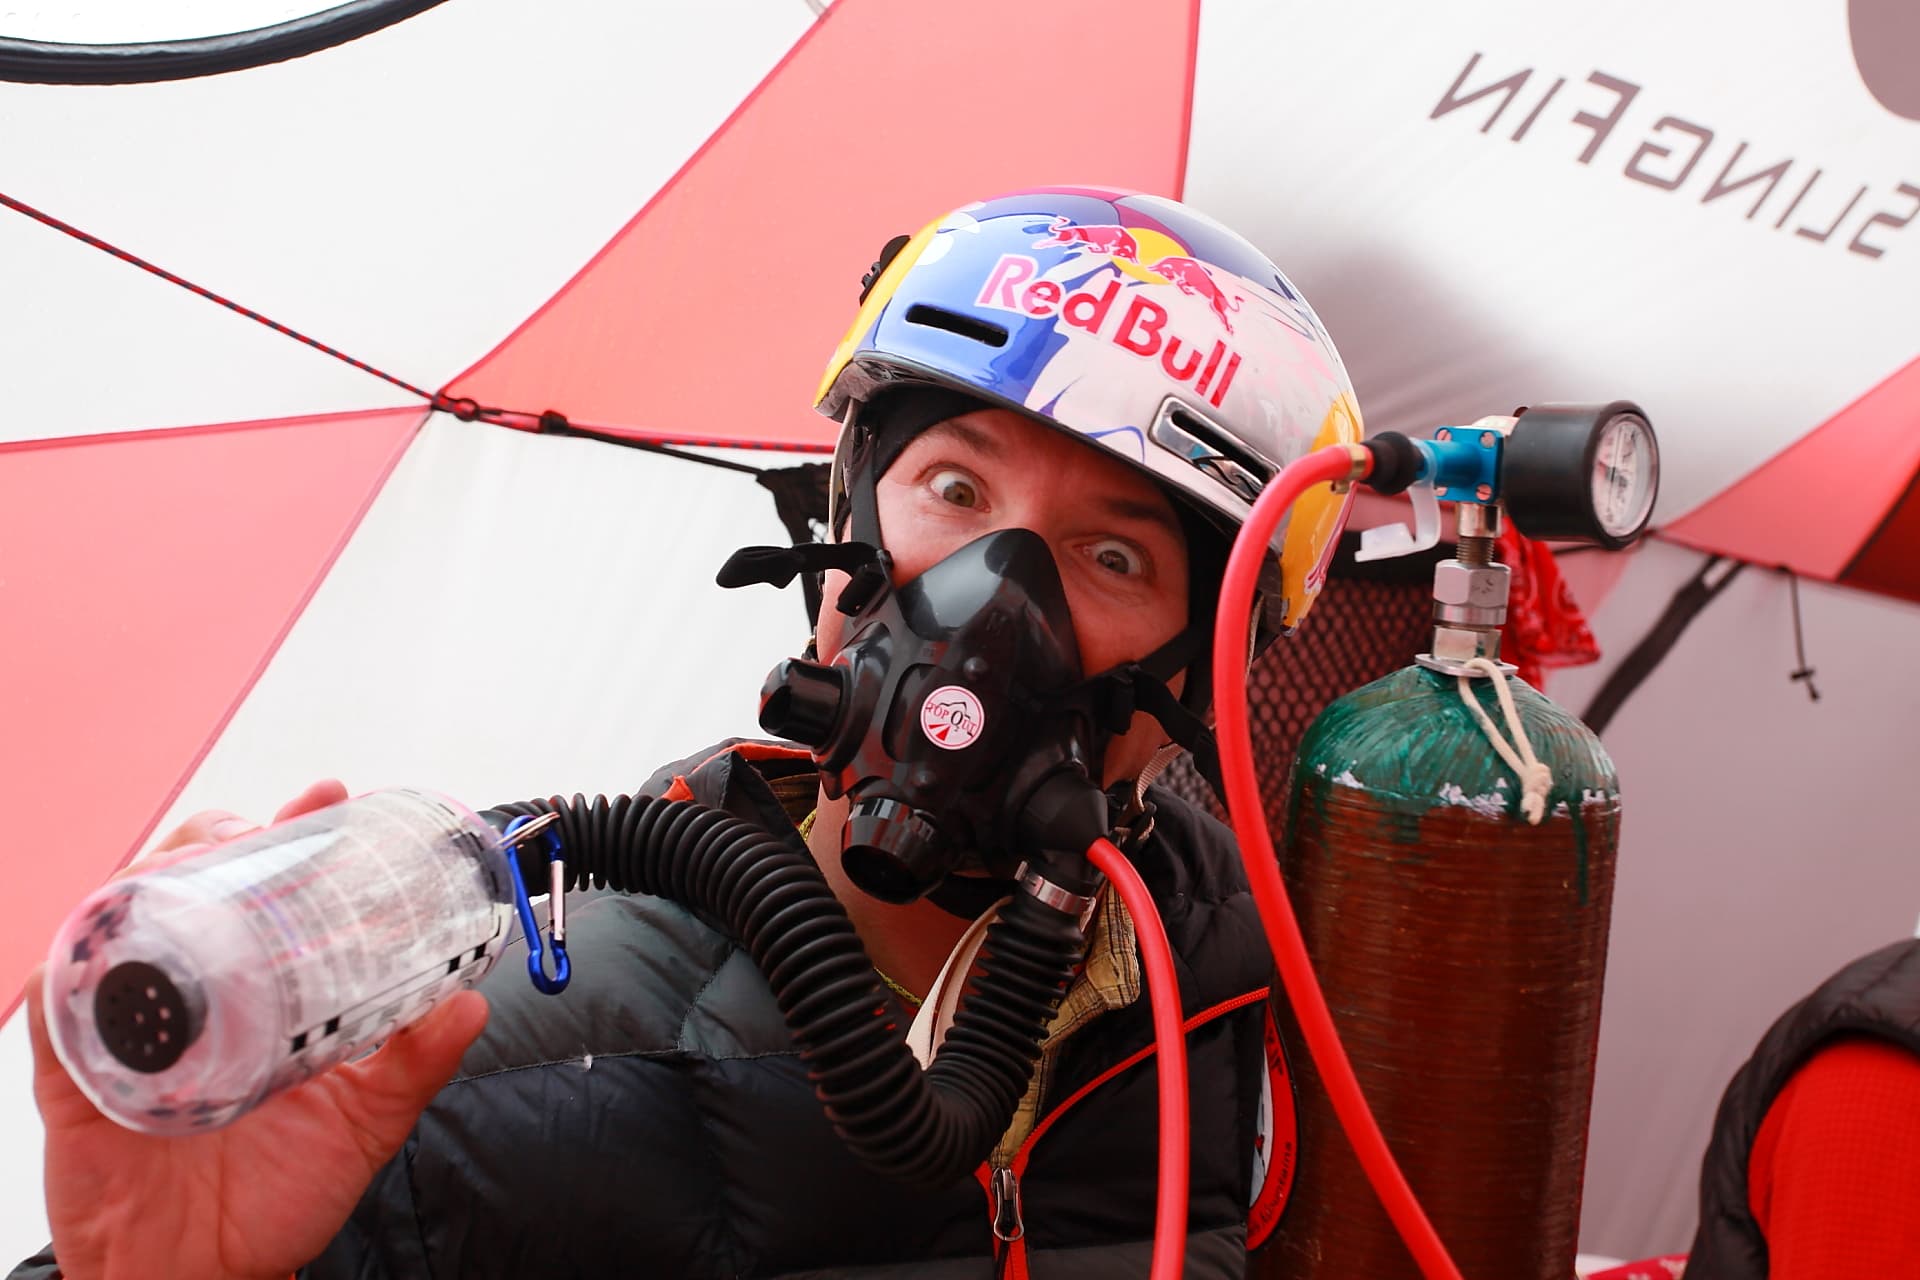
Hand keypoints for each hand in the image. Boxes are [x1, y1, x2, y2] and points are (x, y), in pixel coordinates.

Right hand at [29, 780, 490, 1279]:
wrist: (206, 1279)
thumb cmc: (273, 1196)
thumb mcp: (362, 1120)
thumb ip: (416, 1061)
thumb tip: (472, 1003)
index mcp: (250, 989)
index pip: (260, 886)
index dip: (286, 832)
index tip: (328, 796)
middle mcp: (186, 993)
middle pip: (184, 880)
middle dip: (220, 835)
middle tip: (266, 828)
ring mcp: (128, 1026)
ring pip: (118, 918)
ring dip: (155, 875)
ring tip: (201, 862)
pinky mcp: (77, 1074)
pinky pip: (59, 1006)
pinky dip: (79, 966)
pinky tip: (116, 947)